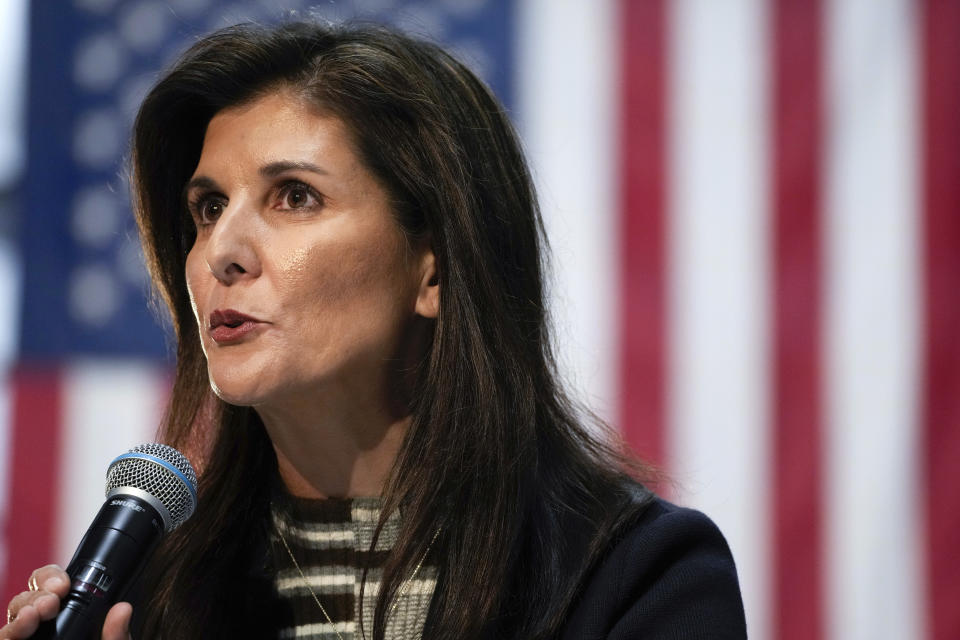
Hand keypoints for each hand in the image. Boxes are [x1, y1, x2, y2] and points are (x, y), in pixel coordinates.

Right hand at [0, 565, 131, 639]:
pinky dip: (8, 635)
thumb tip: (123, 609)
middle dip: (36, 594)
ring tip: (33, 616)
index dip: (51, 579)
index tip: (64, 585)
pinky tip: (18, 634)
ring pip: (11, 625)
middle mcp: (42, 632)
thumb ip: (117, 637)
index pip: (50, 588)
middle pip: (26, 602)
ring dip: (20, 614)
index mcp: (67, 621)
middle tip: (52, 600)